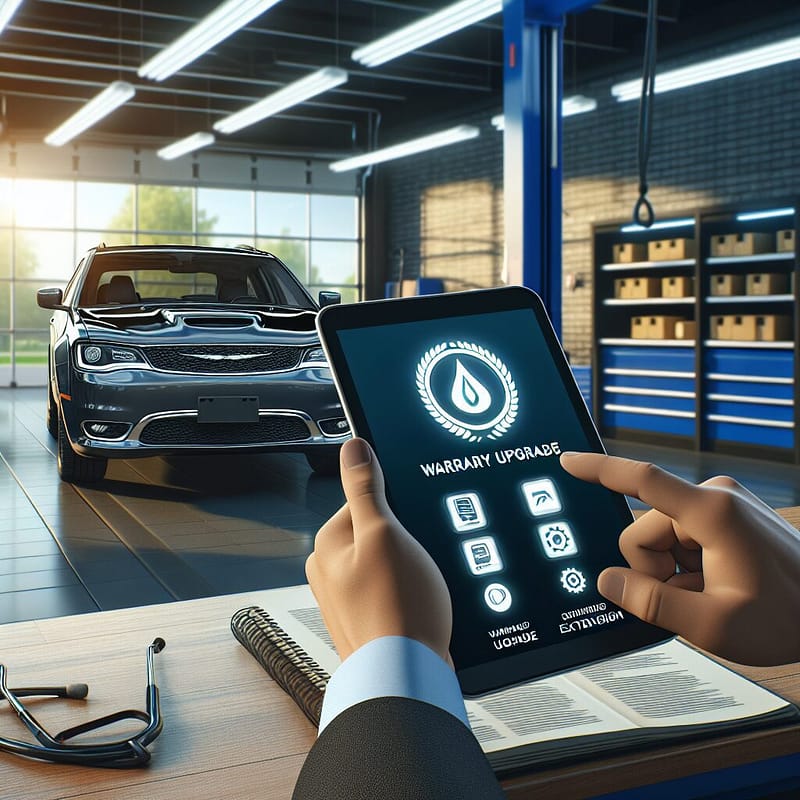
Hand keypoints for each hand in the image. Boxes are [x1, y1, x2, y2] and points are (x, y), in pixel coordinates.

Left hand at [306, 438, 452, 663]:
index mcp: (327, 544)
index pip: (363, 502)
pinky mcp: (366, 619)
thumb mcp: (384, 533)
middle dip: (402, 542)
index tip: (409, 529)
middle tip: (417, 562)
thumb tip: (353, 447)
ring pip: (387, 562)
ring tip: (418, 588)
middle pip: (377, 532)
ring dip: (407, 570)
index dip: (395, 511)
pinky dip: (405, 594)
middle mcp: (328, 571)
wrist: (407, 677)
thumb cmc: (397, 610)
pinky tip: (417, 606)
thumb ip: (365, 488)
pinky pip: (390, 591)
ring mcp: (346, 598)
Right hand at [560, 452, 799, 665]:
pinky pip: (682, 537)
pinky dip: (688, 566)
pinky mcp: (725, 515)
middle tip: (692, 598)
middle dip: (655, 569)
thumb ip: (652, 604)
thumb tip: (609, 582)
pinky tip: (716, 585)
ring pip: (661, 537)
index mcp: (712, 513)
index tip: (568, 460)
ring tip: (711, 595)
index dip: (599, 470)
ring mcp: (721, 504)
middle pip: (645, 530)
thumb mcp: (713, 625)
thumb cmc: (790, 617)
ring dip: (674, 572)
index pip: (642, 481)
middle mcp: (715, 497)